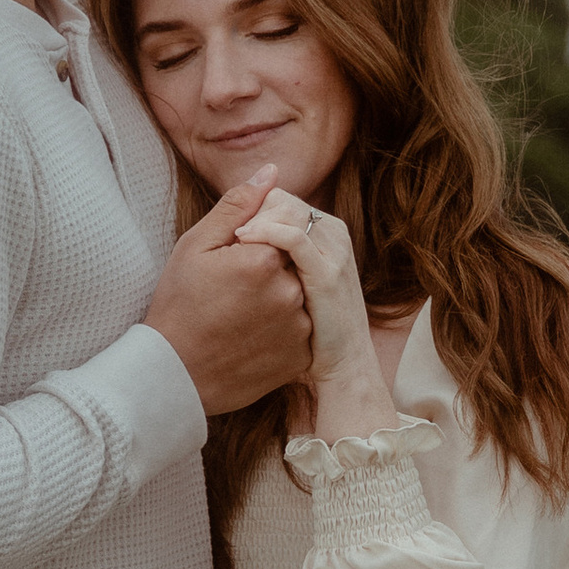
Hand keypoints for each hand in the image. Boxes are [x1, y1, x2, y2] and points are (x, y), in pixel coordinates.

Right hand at [145, 167, 313, 414]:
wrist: (174, 375)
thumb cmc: (178, 306)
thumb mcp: (195, 246)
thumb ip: (237, 205)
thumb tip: (272, 173)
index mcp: (264, 257)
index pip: (281, 229)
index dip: (255, 244)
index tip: (234, 265)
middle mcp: (290, 291)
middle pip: (294, 262)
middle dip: (270, 269)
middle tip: (236, 293)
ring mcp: (299, 327)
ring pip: (301, 295)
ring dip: (280, 298)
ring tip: (241, 315)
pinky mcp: (301, 355)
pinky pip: (303, 328)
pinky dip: (284, 328)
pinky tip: (252, 335)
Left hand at [236, 190, 383, 435]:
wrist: (341, 368)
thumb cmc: (314, 328)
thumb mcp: (297, 284)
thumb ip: (283, 249)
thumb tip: (269, 217)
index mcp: (323, 233)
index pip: (281, 200)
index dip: (252, 212)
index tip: (228, 239)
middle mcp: (332, 235)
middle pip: (284, 201)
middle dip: (252, 214)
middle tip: (227, 240)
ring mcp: (332, 253)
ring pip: (289, 212)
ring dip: (256, 220)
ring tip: (231, 243)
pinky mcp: (326, 275)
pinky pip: (293, 238)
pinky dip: (265, 233)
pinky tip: (243, 242)